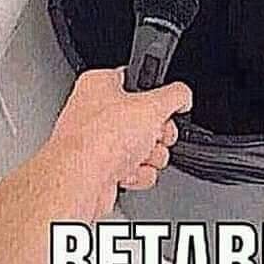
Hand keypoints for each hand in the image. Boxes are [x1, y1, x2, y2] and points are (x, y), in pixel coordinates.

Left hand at [48, 68, 191, 217]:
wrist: (80, 182)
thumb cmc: (99, 139)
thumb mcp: (152, 106)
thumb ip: (175, 95)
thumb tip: (183, 96)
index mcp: (98, 84)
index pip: (136, 81)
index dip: (156, 95)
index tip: (166, 105)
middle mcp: (93, 111)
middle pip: (143, 118)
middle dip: (157, 132)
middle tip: (154, 134)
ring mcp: (95, 142)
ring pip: (140, 146)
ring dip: (150, 155)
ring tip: (141, 156)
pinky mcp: (99, 170)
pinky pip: (132, 169)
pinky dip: (137, 174)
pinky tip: (130, 172)